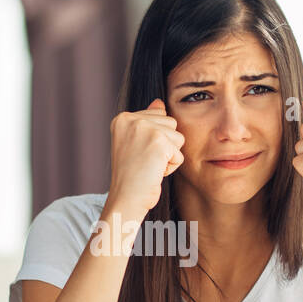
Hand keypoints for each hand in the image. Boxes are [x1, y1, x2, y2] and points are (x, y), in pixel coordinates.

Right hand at [106, 99, 184, 218]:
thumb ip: (147, 120)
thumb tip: (159, 102)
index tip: (137, 155)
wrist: (126, 199)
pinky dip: (171, 167)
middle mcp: (131, 119)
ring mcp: (144, 129)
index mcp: (123, 118)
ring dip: (169, 156)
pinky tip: (154, 172)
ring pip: (178, 137)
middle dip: (164, 146)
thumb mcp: (135, 143)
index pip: (158, 115)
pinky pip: (179, 153)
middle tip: (144, 161)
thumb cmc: (131, 176)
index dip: (154, 140)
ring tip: (150, 166)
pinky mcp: (158, 142)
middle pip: (171, 123)